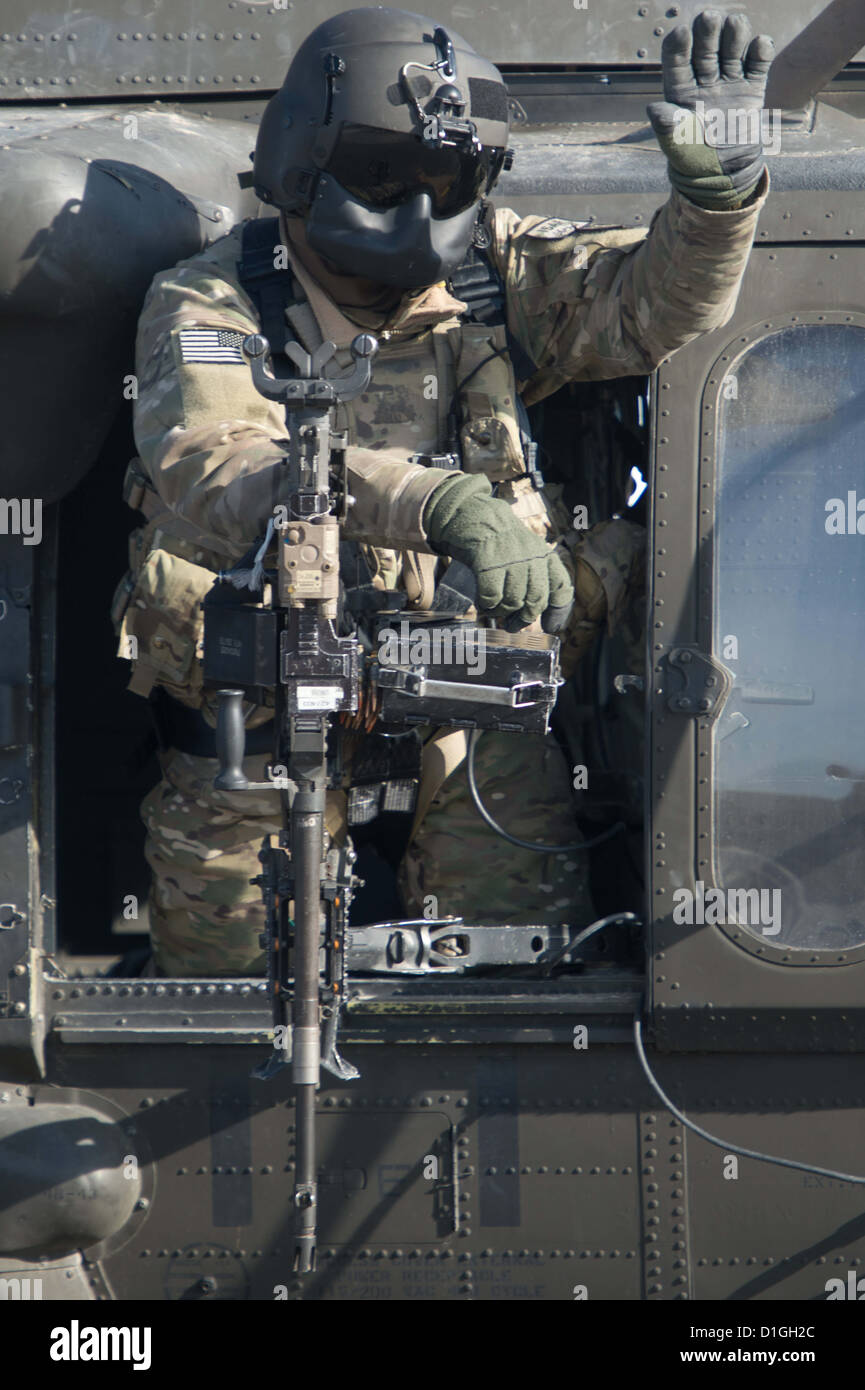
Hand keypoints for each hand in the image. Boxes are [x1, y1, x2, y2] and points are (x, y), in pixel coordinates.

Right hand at [423, 472, 573, 631]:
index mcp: (543, 555)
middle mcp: (532, 556)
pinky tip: (481, 601)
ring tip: (491, 609)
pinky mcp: (489, 561)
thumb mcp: (522, 552)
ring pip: (513, 601)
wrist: (472, 512)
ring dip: (500, 611)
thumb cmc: (496, 539)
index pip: (561, 588)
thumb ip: (530, 576)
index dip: (558, 612)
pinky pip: (492, 596)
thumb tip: (530, 612)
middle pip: (536, 600)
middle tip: (512, 625)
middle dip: (524, 618)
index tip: (551, 627)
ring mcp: (511, 558)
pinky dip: (486, 604)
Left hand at [647, 9, 773, 209]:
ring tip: (735, 26)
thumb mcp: (675, 145)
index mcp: (679, 87)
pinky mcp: (752, 84)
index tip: (682, 33)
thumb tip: (654, 109)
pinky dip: (761, 48)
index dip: (678, 43)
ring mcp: (728, 78)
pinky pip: (758, 60)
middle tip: (711, 18)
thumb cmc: (694, 160)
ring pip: (731, 44)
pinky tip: (759, 45)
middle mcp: (703, 77)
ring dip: (734, 31)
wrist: (725, 174)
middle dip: (708, 29)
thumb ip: (666, 126)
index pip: (676, 57)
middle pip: (705, 44)